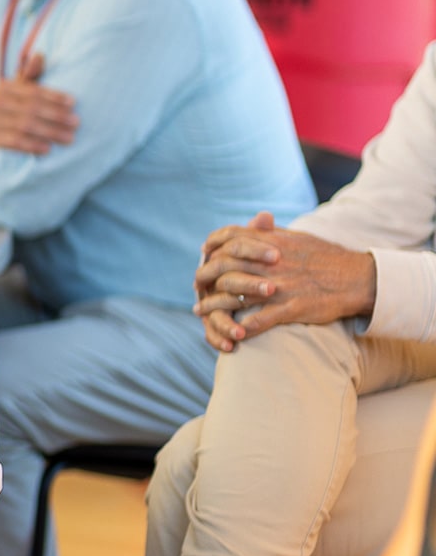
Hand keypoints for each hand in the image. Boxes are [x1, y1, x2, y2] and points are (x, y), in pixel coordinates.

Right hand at [0, 52, 78, 154]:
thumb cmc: (1, 109)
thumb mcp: (11, 91)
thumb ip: (28, 76)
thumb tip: (40, 55)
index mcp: (6, 88)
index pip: (33, 91)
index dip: (54, 96)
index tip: (73, 103)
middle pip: (32, 108)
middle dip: (57, 116)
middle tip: (76, 123)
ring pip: (25, 125)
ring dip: (50, 132)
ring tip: (69, 138)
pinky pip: (13, 141)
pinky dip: (32, 145)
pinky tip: (47, 149)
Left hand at [194, 211, 376, 350]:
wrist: (359, 279)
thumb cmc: (326, 257)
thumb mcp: (298, 238)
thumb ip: (272, 232)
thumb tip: (253, 223)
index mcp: (272, 243)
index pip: (230, 238)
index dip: (212, 246)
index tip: (203, 255)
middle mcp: (271, 263)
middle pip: (224, 266)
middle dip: (204, 277)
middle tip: (197, 287)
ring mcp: (280, 286)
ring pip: (234, 295)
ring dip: (214, 306)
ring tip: (202, 311)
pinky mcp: (291, 308)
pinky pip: (258, 321)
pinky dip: (240, 328)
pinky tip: (229, 333)